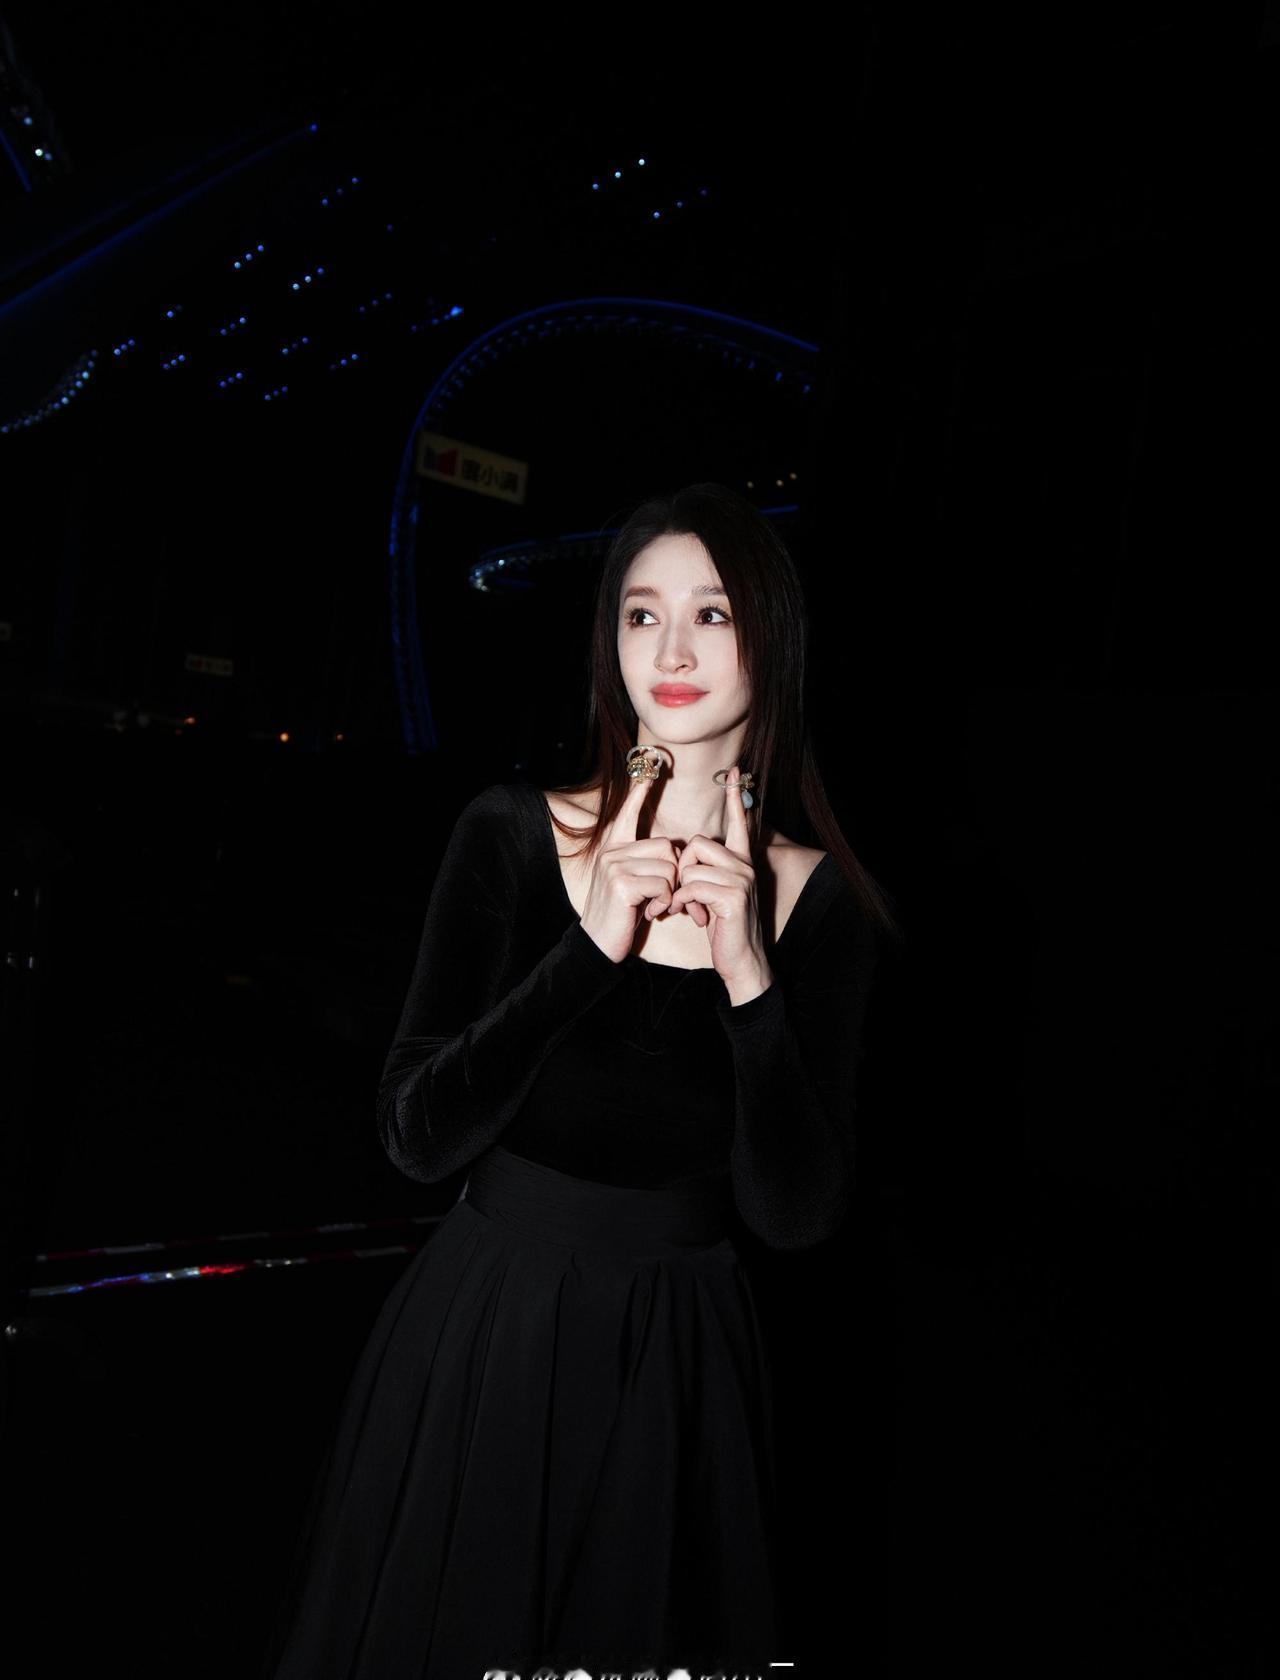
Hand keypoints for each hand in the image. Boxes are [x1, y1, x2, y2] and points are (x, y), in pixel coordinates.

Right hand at [577, 752, 681, 963]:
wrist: (597, 944)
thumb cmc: (620, 914)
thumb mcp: (629, 883)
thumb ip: (642, 861)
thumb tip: (670, 849)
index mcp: (613, 847)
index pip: (628, 810)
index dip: (641, 790)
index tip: (652, 764)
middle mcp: (611, 850)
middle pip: (666, 845)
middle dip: (672, 874)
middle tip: (660, 897)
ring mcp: (614, 865)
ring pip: (667, 864)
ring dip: (668, 891)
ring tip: (651, 905)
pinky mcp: (622, 883)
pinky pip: (663, 883)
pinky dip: (663, 901)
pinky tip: (647, 912)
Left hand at [666, 765, 771, 993]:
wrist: (740, 960)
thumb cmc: (723, 927)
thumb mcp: (712, 895)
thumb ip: (705, 872)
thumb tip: (683, 857)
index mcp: (741, 861)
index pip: (740, 821)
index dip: (734, 797)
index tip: (734, 771)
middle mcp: (745, 865)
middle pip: (698, 844)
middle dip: (681, 869)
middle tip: (682, 894)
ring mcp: (742, 880)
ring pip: (691, 866)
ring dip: (680, 890)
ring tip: (686, 908)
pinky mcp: (733, 896)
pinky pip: (693, 885)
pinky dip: (684, 901)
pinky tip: (691, 915)